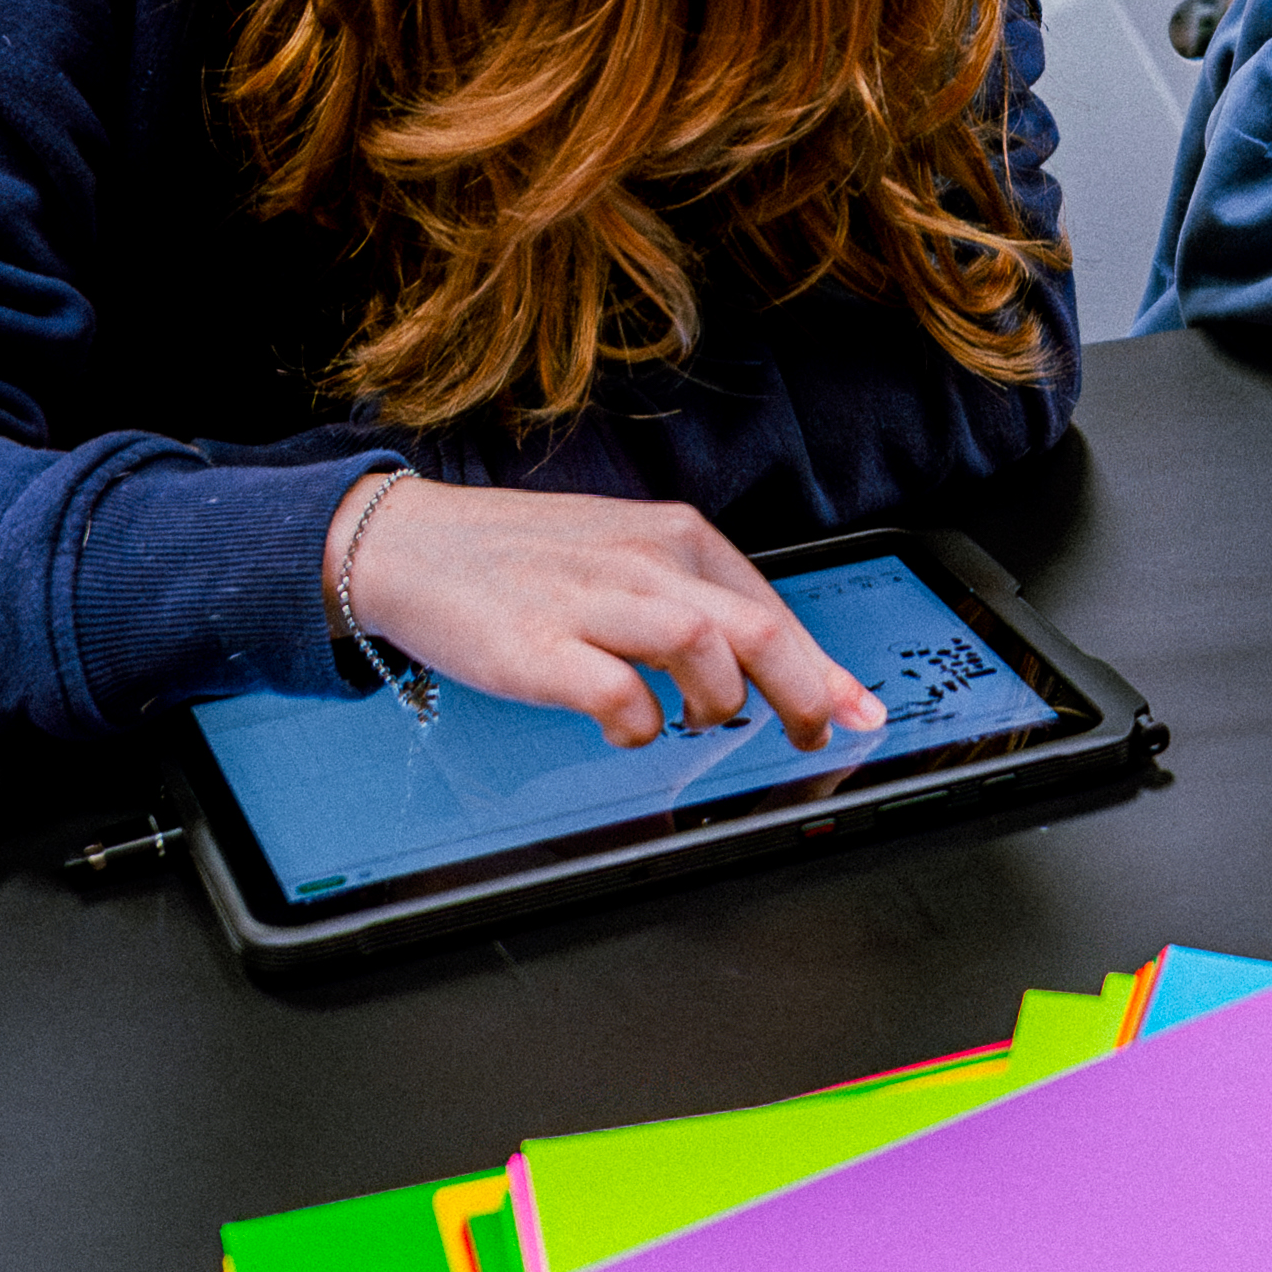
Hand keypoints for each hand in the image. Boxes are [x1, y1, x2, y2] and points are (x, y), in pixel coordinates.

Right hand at [335, 480, 886, 750]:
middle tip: (813, 734)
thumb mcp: (625, 558)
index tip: (858, 710)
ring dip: (718, 701)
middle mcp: (642, 560)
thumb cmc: (525, 561)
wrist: (413, 544)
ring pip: (703, 647)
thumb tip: (777, 663)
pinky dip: (640, 725)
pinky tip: (629, 727)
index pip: (771, 605)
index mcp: (673, 536)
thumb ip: (698, 603)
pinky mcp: (540, 646)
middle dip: (802, 691)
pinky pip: (620, 694)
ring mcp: (591, 601)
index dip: (823, 667)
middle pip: (755, 628)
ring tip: (696, 720)